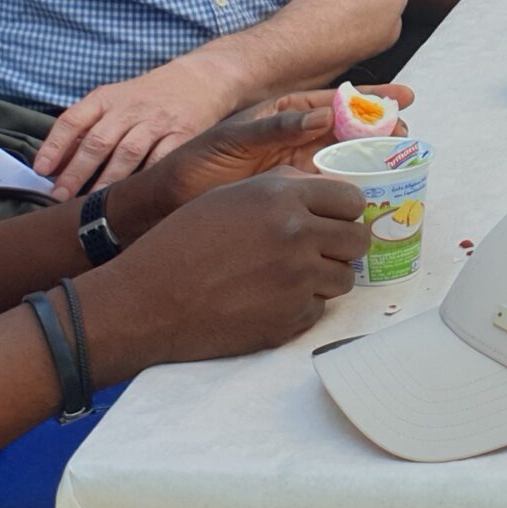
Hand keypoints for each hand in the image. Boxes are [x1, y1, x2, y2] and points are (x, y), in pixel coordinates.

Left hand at [34, 57, 238, 199]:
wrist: (201, 78)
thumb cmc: (149, 95)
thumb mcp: (114, 100)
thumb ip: (87, 127)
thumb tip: (56, 161)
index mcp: (107, 98)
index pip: (73, 119)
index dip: (55, 145)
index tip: (41, 169)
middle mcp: (130, 108)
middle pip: (98, 141)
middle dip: (76, 171)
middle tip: (59, 195)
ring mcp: (157, 122)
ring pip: (128, 153)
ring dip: (107, 180)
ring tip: (91, 202)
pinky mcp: (183, 135)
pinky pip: (162, 159)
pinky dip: (147, 178)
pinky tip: (135, 194)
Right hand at [87, 171, 370, 366]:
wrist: (149, 300)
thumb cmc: (183, 243)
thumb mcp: (230, 196)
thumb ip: (281, 188)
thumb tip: (322, 189)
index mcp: (283, 197)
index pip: (351, 200)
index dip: (344, 212)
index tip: (335, 221)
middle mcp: (297, 234)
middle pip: (357, 240)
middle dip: (342, 246)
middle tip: (320, 252)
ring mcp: (297, 280)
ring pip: (344, 278)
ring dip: (324, 278)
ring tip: (286, 278)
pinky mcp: (291, 319)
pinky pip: (318, 309)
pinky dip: (300, 307)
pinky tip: (266, 302)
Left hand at [120, 83, 416, 233]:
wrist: (165, 206)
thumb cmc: (191, 165)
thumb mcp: (230, 139)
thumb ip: (274, 128)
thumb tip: (321, 116)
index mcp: (281, 117)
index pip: (335, 103)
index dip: (370, 101)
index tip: (404, 98)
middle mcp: (292, 140)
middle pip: (347, 130)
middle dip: (380, 129)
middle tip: (410, 134)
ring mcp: (293, 168)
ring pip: (342, 159)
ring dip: (371, 158)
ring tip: (401, 159)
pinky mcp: (290, 196)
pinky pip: (327, 187)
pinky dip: (349, 187)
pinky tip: (371, 193)